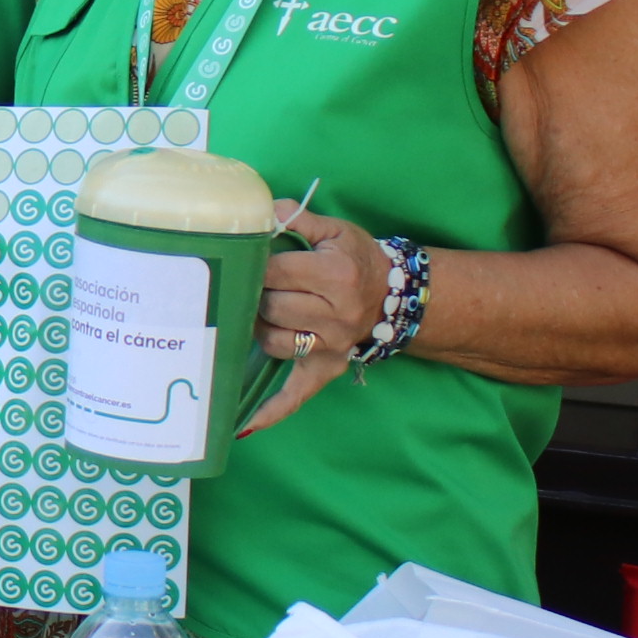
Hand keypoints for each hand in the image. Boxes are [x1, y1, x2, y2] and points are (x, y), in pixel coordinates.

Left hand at [239, 207, 390, 436]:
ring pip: (274, 341)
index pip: (276, 272)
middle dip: (256, 294)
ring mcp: (331, 346)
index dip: (256, 264)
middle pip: (272, 308)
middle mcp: (336, 315)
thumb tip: (263, 212)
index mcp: (336, 276)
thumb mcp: (335, 231)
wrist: (395, 294)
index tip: (248, 259)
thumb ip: (298, 218)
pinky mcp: (326, 369)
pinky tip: (243, 426)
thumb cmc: (357, 259)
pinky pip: (297, 395)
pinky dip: (271, 412)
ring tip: (258, 313)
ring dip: (258, 327)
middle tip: (254, 284)